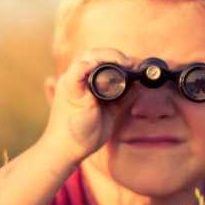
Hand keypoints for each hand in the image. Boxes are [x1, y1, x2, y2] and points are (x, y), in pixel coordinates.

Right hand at [40, 48, 133, 165]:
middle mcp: (77, 79)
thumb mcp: (111, 111)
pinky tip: (106, 66)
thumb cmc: (85, 132)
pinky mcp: (70, 90)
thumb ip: (122, 97)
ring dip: (109, 56)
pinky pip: (79, 69)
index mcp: (85, 82)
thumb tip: (138, 86)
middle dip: (116, 55)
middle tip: (132, 64)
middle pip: (95, 54)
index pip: (101, 61)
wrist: (67, 149)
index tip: (135, 66)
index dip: (118, 59)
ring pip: (88, 56)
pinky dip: (91, 64)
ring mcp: (72, 82)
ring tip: (125, 63)